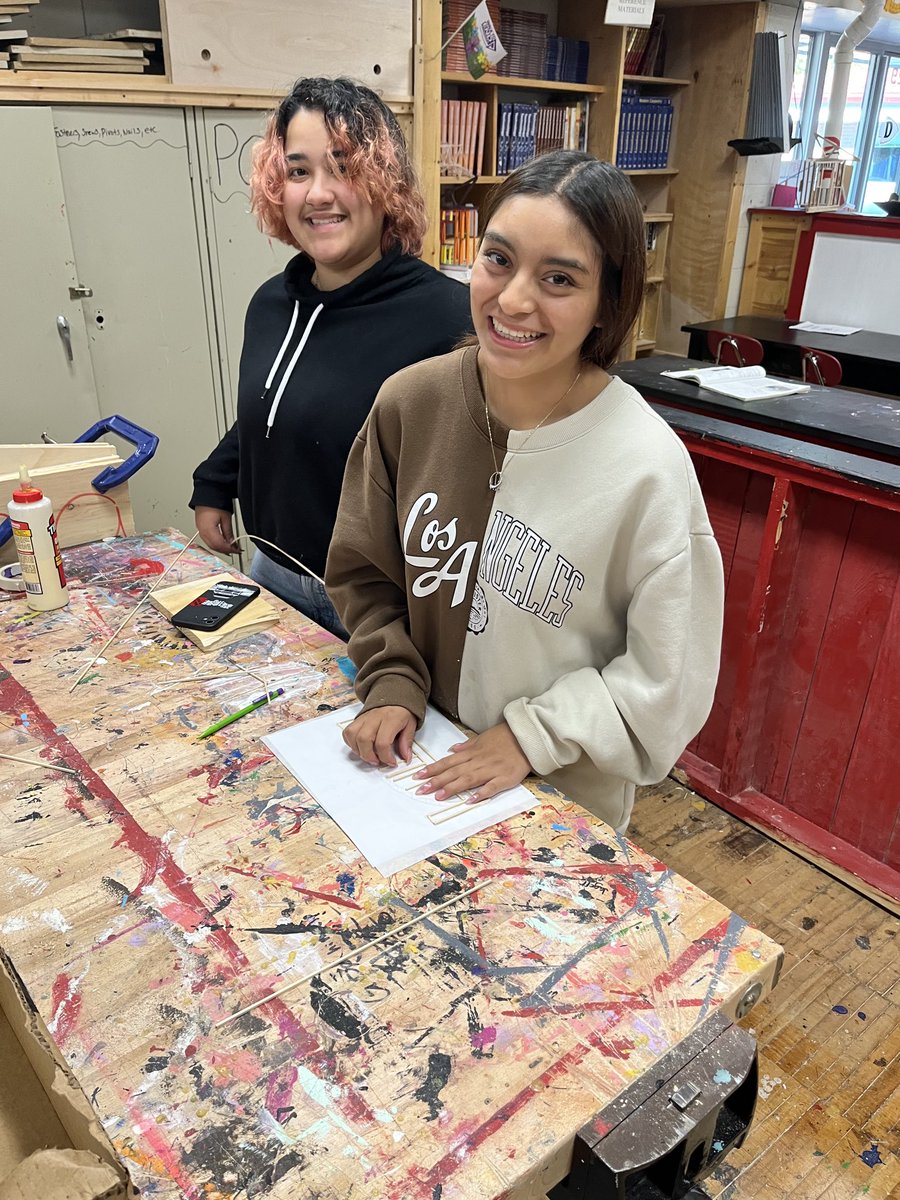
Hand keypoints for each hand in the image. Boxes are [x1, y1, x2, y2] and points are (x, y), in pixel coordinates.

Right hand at [195, 506, 237, 554]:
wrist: (207, 494)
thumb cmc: (215, 502)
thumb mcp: (226, 518)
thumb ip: (228, 532)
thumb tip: (232, 542)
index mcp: (208, 529)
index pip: (219, 545)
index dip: (229, 549)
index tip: (237, 550)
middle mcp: (202, 531)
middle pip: (214, 546)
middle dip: (225, 550)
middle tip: (235, 550)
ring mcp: (200, 530)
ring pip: (211, 544)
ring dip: (221, 547)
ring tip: (230, 546)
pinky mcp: (200, 528)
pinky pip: (208, 539)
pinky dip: (216, 543)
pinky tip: (223, 542)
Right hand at [343, 706, 416, 767]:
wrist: (394, 695)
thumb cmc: (402, 711)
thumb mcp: (410, 725)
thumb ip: (407, 742)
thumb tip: (406, 758)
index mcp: (391, 718)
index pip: (383, 742)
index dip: (386, 757)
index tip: (392, 763)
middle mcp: (375, 717)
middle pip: (364, 739)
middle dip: (369, 756)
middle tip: (378, 762)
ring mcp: (364, 717)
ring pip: (353, 735)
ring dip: (359, 751)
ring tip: (369, 756)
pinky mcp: (358, 719)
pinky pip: (347, 732)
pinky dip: (351, 743)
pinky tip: (361, 748)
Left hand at [414, 722, 529, 803]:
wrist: (527, 736)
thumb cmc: (505, 737)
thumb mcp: (483, 737)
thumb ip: (467, 745)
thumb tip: (452, 750)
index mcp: (472, 752)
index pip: (448, 762)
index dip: (433, 769)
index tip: (418, 776)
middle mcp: (479, 761)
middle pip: (454, 772)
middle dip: (436, 781)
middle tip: (420, 790)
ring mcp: (492, 770)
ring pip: (468, 779)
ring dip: (452, 788)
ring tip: (438, 796)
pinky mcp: (505, 778)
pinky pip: (491, 787)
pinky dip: (481, 793)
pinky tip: (470, 800)